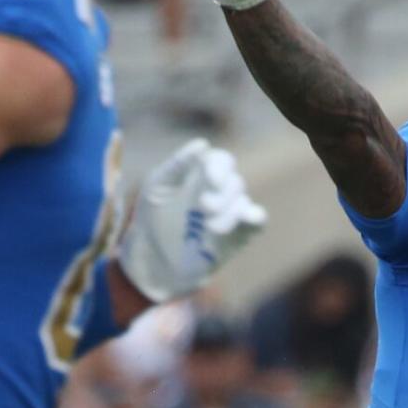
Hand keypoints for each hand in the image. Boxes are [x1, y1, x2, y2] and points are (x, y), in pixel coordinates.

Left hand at [117, 138, 266, 302]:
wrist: (152, 264)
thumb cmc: (151, 220)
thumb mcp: (156, 187)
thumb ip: (178, 165)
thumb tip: (203, 144)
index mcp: (200, 176)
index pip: (222, 161)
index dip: (220, 167)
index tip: (211, 179)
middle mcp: (218, 192)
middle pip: (234, 182)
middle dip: (220, 195)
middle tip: (203, 207)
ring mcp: (229, 214)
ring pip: (243, 203)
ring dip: (228, 212)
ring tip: (209, 227)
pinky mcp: (238, 236)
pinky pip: (256, 221)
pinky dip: (255, 217)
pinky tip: (247, 217)